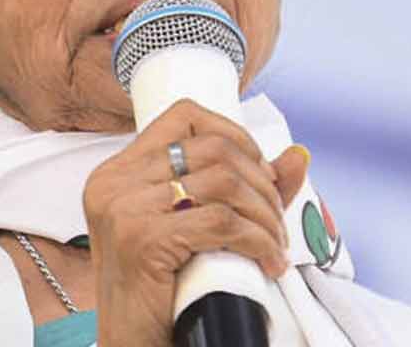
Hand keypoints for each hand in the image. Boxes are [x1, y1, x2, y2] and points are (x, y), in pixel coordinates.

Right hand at [83, 99, 309, 346]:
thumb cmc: (159, 294)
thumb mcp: (193, 231)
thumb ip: (240, 191)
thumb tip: (297, 157)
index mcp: (118, 172)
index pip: (182, 116)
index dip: (234, 135)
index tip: (260, 172)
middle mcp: (113, 182)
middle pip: (213, 149)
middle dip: (261, 183)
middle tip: (276, 220)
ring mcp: (123, 209)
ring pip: (223, 183)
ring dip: (264, 215)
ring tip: (274, 244)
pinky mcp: (142, 239)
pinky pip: (221, 223)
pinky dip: (258, 241)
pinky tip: (267, 262)